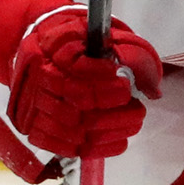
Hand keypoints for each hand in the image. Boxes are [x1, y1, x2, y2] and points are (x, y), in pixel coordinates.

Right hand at [6, 7, 163, 158]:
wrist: (47, 52)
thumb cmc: (84, 44)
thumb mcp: (108, 36)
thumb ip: (133, 56)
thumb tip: (152, 89)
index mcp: (52, 44)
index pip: (73, 66)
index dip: (101, 79)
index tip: (126, 85)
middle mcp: (37, 75)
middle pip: (73, 102)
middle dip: (112, 111)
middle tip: (138, 111)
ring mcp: (32, 105)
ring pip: (69, 128)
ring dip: (108, 132)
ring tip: (132, 125)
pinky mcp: (33, 127)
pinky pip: (61, 147)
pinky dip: (94, 148)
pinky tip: (116, 140)